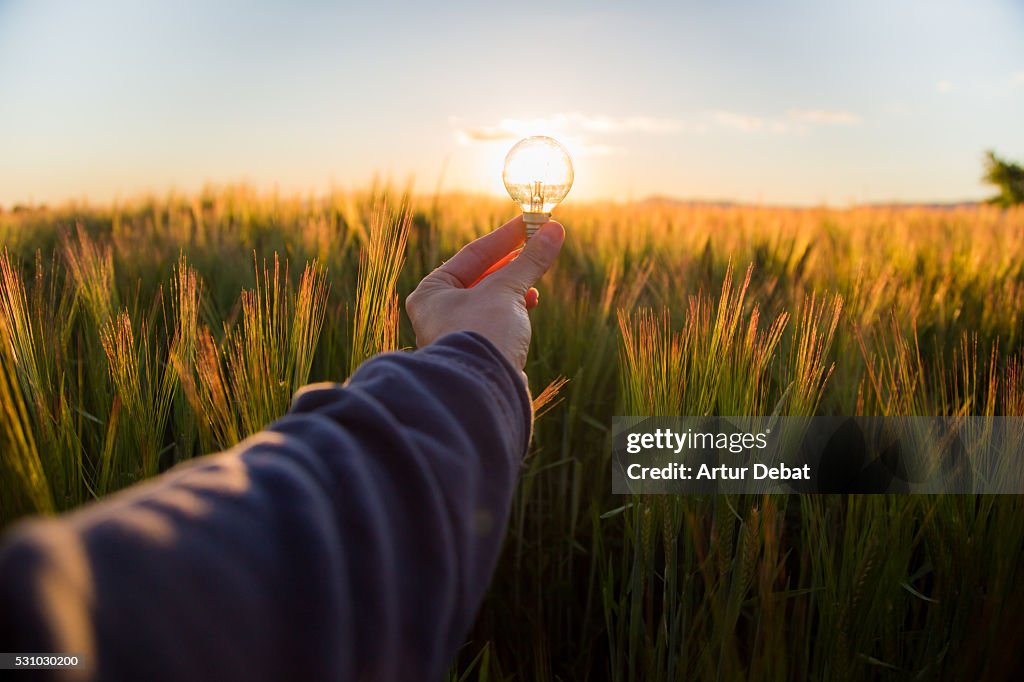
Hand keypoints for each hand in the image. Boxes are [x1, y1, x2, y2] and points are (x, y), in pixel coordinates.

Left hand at [405, 215, 564, 373]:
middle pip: (482, 276)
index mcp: (432, 292)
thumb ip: (530, 260)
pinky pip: (496, 321)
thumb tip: (553, 230)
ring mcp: (457, 334)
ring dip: (515, 286)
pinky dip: (514, 310)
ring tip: (536, 277)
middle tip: (540, 243)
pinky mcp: (477, 351)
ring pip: (491, 299)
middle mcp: (439, 312)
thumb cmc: (482, 335)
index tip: (531, 222)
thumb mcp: (507, 290)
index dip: (505, 237)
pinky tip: (529, 305)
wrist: (483, 392)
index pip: (472, 254)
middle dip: (513, 262)